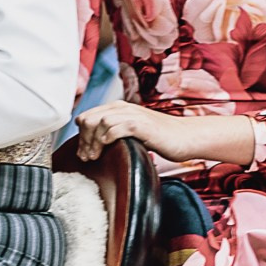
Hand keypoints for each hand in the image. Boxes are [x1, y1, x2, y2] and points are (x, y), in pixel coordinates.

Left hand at [73, 101, 255, 168]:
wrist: (184, 137)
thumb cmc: (158, 137)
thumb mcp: (130, 131)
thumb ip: (112, 131)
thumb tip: (90, 144)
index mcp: (117, 108)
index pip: (86, 116)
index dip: (80, 136)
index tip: (83, 153)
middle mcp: (122, 108)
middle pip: (89, 119)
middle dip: (83, 140)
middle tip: (86, 158)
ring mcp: (132, 115)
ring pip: (100, 122)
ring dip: (93, 142)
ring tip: (95, 156)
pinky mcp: (141, 125)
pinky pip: (116, 128)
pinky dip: (108, 138)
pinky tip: (108, 147)